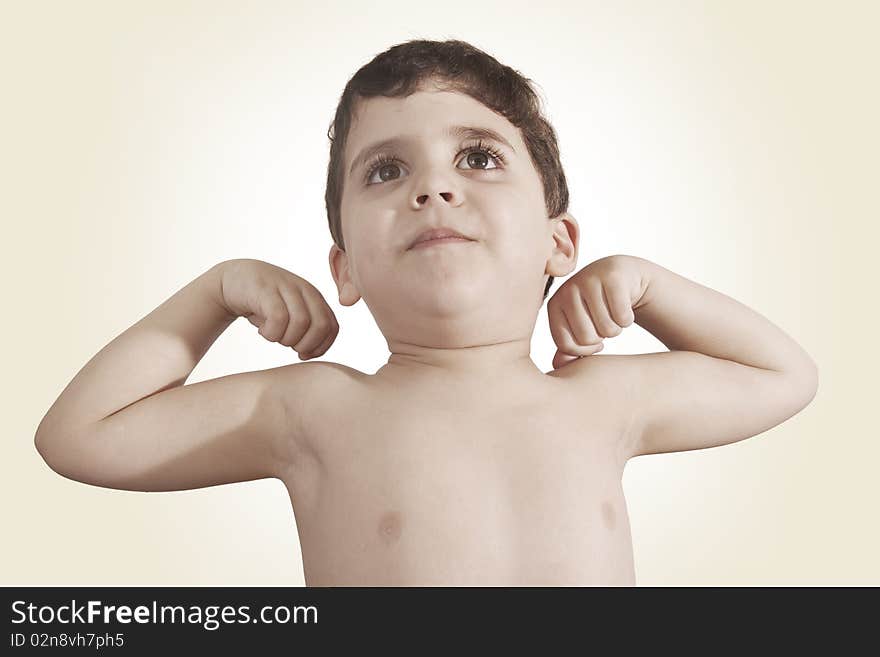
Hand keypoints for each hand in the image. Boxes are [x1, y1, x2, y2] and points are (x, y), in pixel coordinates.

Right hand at [217, 259, 338, 359]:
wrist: (234, 280)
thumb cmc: (264, 304)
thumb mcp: (291, 315)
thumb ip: (308, 330)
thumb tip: (309, 354)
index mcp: (315, 297)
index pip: (332, 328)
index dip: (320, 347)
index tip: (302, 354)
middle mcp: (305, 289)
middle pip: (321, 326)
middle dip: (305, 345)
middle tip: (287, 344)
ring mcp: (286, 287)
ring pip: (301, 322)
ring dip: (286, 339)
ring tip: (273, 336)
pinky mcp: (267, 289)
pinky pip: (279, 318)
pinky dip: (271, 333)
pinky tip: (263, 331)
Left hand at [547, 255, 648, 369]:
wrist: (623, 278)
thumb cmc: (597, 307)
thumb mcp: (579, 327)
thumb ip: (568, 348)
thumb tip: (558, 365)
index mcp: (554, 305)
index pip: (566, 345)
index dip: (584, 350)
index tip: (591, 338)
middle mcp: (567, 289)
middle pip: (587, 338)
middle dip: (601, 337)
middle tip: (603, 321)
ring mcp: (589, 280)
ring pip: (607, 329)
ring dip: (615, 328)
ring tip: (612, 313)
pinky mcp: (613, 277)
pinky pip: (623, 317)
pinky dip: (627, 319)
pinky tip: (624, 306)